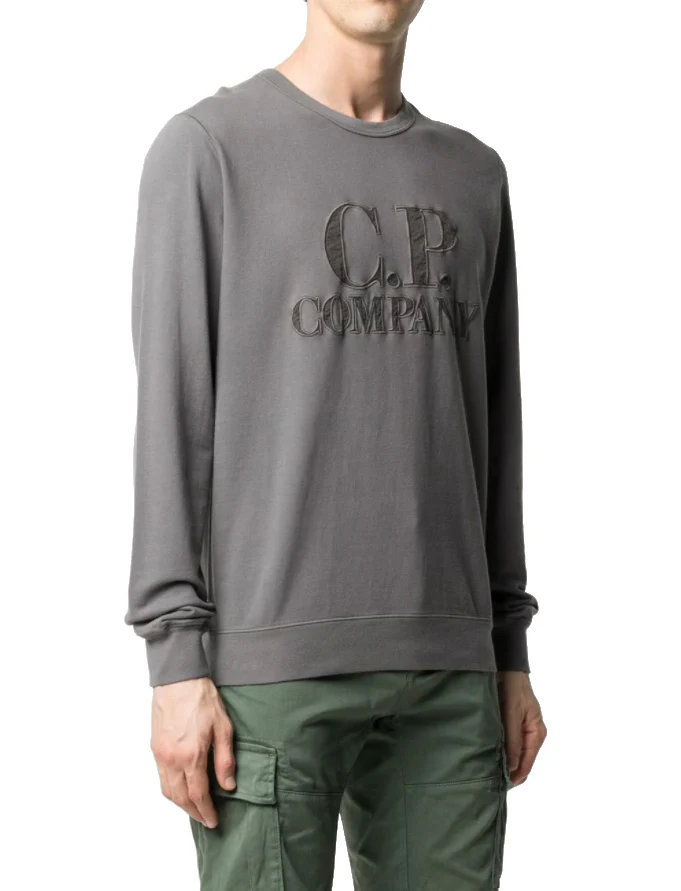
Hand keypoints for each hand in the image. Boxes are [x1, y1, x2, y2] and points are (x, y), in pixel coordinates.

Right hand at [151, 677, 235, 827]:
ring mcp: (160, 754)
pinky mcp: (155, 747)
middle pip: (180, 798)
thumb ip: (225, 760)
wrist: (178, 679)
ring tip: (194, 808)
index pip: (198, 794)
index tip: (213, 821)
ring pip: (167, 791)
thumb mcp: (223, 727)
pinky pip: (161, 777)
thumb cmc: (202, 699)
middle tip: (206, 819)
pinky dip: (171, 789)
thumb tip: (228, 786)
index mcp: (191, 755)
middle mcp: (172, 759)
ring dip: (180, 804)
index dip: (206, 811)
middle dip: (193, 812)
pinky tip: (181, 788)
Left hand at [497, 671, 546, 786]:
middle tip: (488, 782)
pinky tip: (489, 755)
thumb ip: (511, 740)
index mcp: (536, 734)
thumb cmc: (512, 688)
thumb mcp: (511, 714)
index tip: (498, 788)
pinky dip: (502, 752)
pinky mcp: (515, 726)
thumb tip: (510, 769)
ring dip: (504, 763)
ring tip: (486, 771)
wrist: (508, 667)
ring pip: (515, 755)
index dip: (514, 778)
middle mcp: (533, 735)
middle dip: (508, 773)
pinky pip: (510, 745)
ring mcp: (524, 731)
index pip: (526, 765)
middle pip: (522, 763)